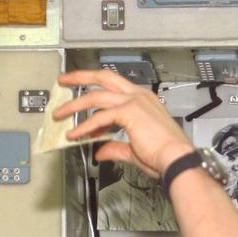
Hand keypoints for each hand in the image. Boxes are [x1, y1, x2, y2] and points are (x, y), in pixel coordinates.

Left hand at [52, 69, 194, 176]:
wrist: (177, 159)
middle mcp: (138, 96)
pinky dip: (84, 127)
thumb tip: (100, 152)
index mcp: (144, 100)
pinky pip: (99, 117)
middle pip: (103, 77)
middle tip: (64, 80)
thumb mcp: (135, 149)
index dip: (95, 96)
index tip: (82, 103)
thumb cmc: (166, 155)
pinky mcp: (128, 112)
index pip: (113, 89)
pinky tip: (75, 135)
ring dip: (74, 105)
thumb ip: (115, 147)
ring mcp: (133, 102)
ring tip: (60, 114)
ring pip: (95, 96)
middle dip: (80, 77)